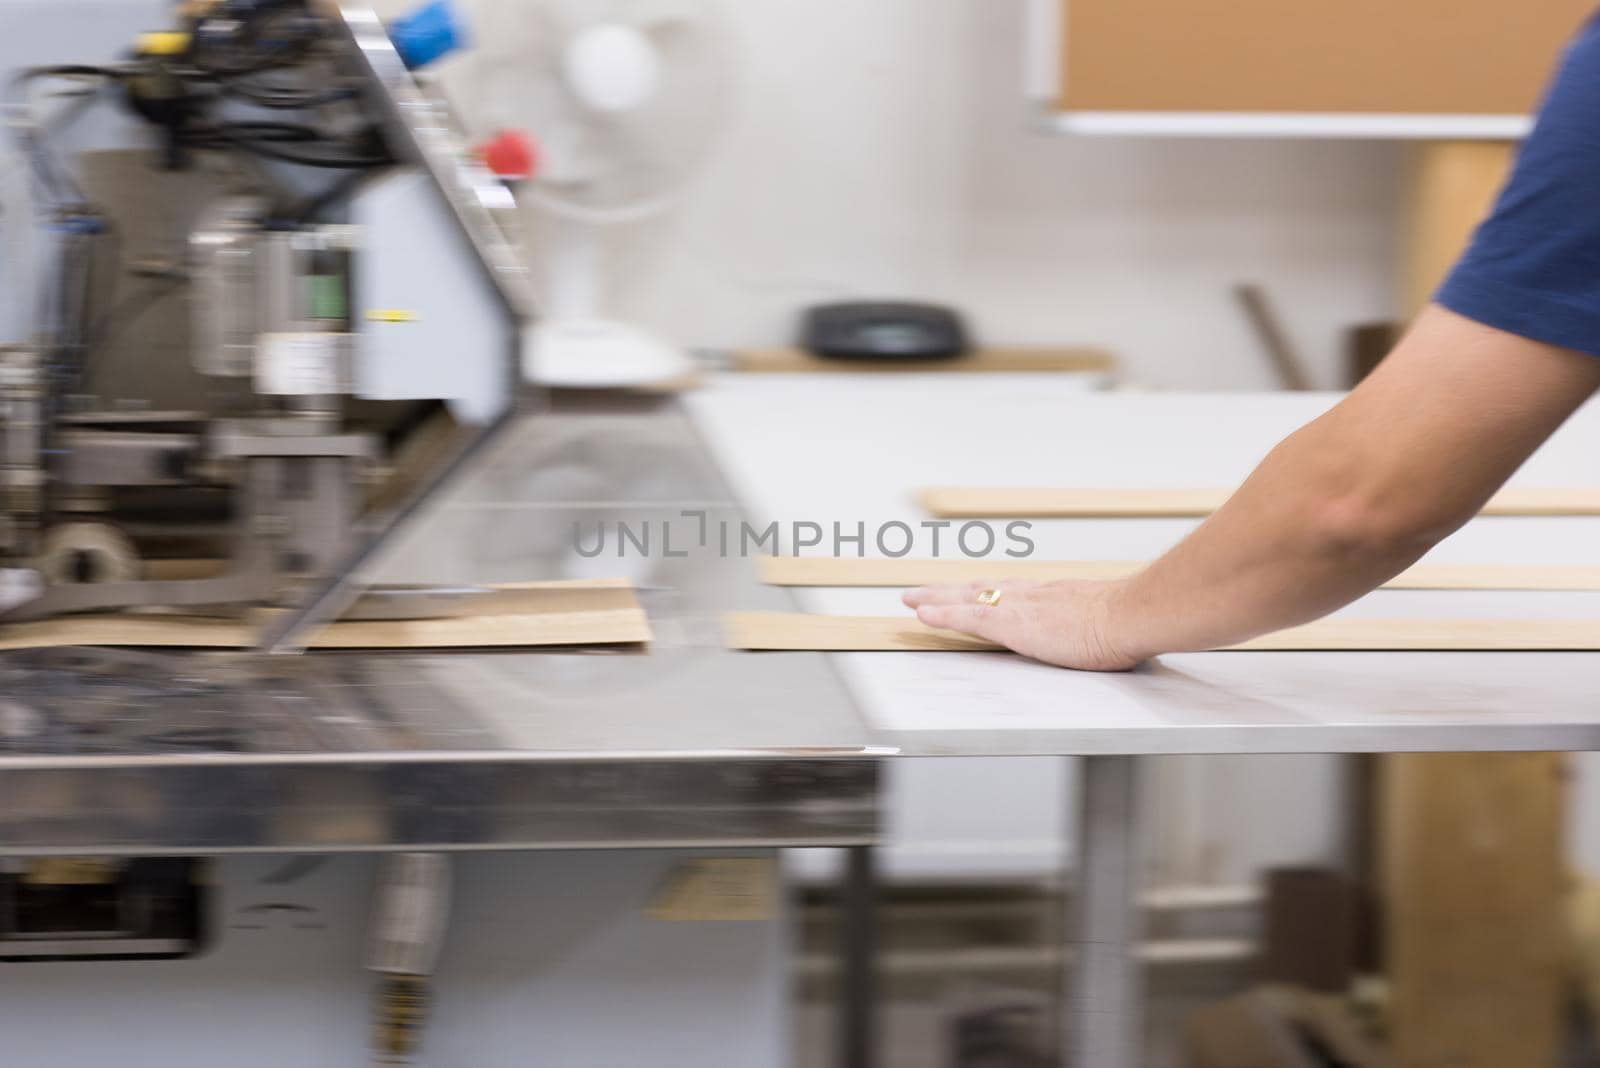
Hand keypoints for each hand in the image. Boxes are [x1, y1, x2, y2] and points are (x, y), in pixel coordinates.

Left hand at [901, 579, 1141, 671]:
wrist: (1130, 614)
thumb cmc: (1129, 621)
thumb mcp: (1105, 618)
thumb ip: (1093, 622)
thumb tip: (1103, 631)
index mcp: (1050, 597)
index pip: (1006, 591)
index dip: (980, 591)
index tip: (963, 590)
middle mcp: (1029, 596)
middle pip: (978, 589)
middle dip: (946, 592)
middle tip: (919, 593)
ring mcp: (1019, 608)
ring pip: (966, 599)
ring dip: (935, 600)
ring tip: (909, 600)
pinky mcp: (1014, 624)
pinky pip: (969, 618)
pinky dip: (943, 616)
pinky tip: (922, 615)